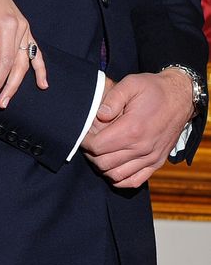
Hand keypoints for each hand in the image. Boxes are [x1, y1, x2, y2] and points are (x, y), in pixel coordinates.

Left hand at [0, 0, 47, 106]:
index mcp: (9, 24)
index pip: (4, 60)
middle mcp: (22, 27)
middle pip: (17, 64)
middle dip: (6, 86)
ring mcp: (25, 28)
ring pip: (25, 61)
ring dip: (17, 82)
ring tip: (7, 99)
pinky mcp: (24, 28)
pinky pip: (35, 51)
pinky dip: (39, 67)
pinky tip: (42, 84)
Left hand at [81, 68, 194, 187]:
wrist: (180, 97)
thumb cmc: (153, 89)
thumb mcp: (131, 84)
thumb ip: (112, 98)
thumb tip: (99, 115)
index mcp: (132, 129)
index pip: (98, 147)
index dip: (85, 142)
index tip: (83, 134)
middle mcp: (142, 148)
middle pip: (103, 163)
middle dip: (90, 154)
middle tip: (89, 142)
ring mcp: (150, 157)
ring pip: (116, 175)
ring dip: (103, 167)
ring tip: (99, 152)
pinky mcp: (156, 162)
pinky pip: (134, 181)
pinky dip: (120, 179)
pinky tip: (113, 166)